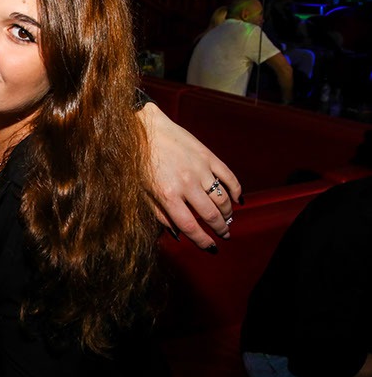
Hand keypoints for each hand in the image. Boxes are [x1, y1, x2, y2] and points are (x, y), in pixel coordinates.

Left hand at [140, 102, 241, 249]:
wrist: (144, 128)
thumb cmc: (138, 162)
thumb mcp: (142, 192)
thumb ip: (161, 214)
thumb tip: (179, 234)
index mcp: (168, 195)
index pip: (191, 227)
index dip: (203, 241)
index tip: (210, 248)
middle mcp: (186, 184)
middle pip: (211, 215)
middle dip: (220, 229)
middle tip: (224, 235)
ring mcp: (200, 169)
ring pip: (223, 199)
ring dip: (228, 213)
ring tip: (227, 220)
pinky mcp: (208, 156)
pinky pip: (229, 177)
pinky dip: (237, 191)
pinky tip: (238, 200)